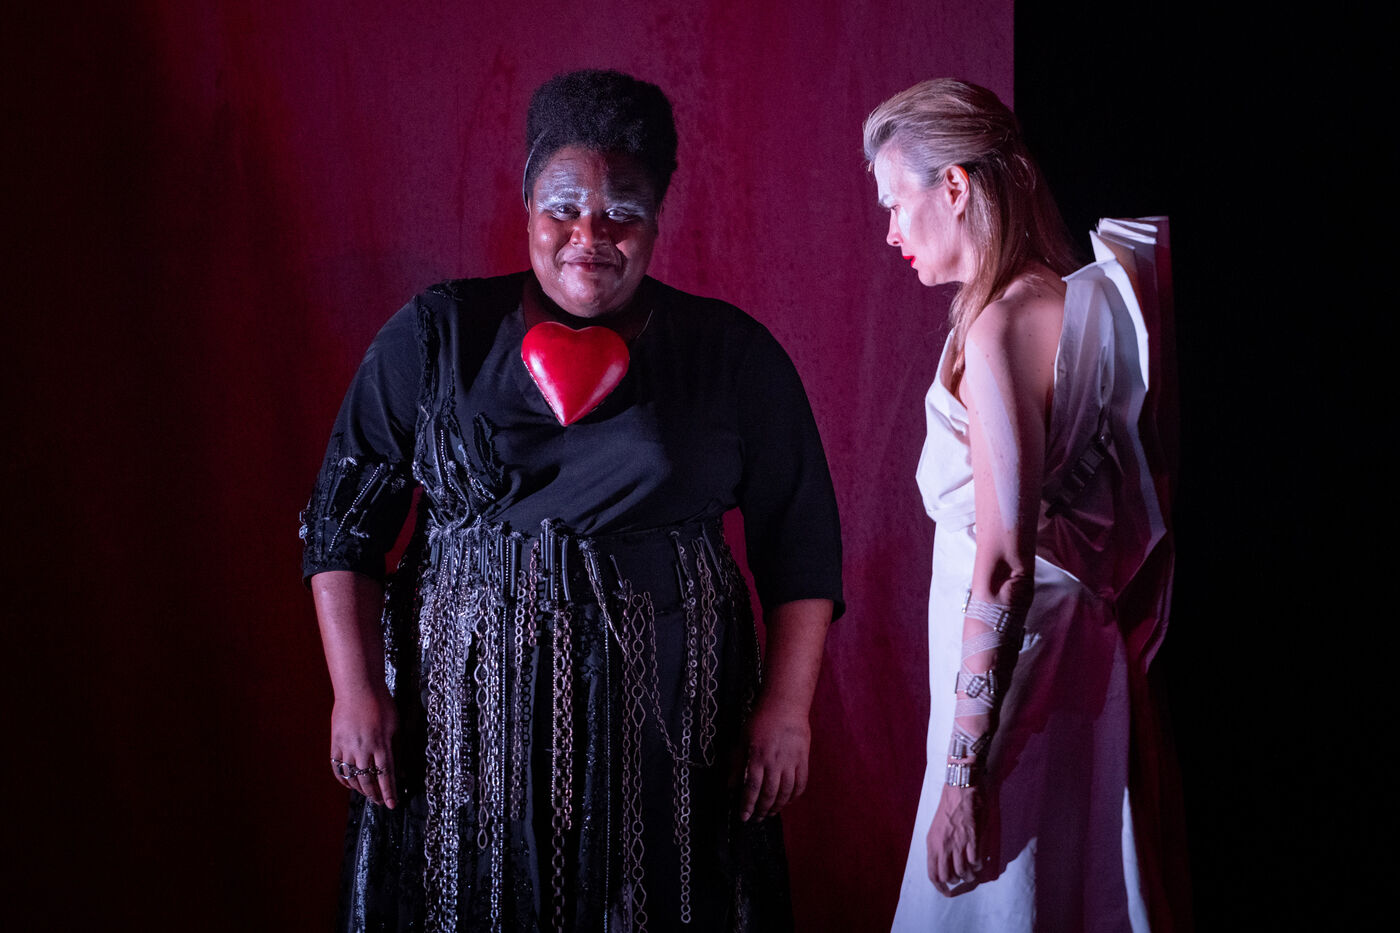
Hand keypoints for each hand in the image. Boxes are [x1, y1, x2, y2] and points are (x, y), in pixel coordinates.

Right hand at [329, 689, 398, 808]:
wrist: (358, 688)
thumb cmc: (380, 704)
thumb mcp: (395, 726)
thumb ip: (397, 749)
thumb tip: (402, 771)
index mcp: (381, 744)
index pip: (386, 776)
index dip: (389, 792)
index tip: (392, 805)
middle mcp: (363, 749)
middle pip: (368, 780)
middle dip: (375, 794)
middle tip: (380, 802)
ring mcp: (347, 747)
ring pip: (352, 777)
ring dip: (360, 789)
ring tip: (367, 794)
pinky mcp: (335, 743)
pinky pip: (337, 767)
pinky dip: (343, 779)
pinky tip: (349, 784)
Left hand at [738, 696, 810, 821]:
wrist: (785, 706)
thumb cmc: (761, 721)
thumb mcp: (742, 740)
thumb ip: (737, 764)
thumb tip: (730, 786)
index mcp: (757, 757)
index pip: (751, 788)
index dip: (747, 805)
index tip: (743, 816)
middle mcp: (775, 762)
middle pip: (769, 794)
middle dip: (761, 810)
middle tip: (756, 818)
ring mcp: (791, 762)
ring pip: (785, 792)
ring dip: (777, 806)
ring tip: (770, 813)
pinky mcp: (803, 760)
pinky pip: (801, 784)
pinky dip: (794, 796)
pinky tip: (787, 801)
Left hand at [927, 784, 983, 894]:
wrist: (961, 789)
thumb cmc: (948, 808)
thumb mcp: (936, 829)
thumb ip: (938, 847)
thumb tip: (944, 865)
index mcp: (932, 843)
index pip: (932, 874)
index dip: (939, 887)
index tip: (946, 892)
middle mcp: (943, 846)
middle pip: (947, 876)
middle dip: (955, 881)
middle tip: (961, 877)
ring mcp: (958, 843)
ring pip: (963, 872)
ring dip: (969, 875)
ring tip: (971, 870)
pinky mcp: (973, 839)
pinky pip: (975, 862)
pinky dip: (978, 865)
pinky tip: (978, 859)